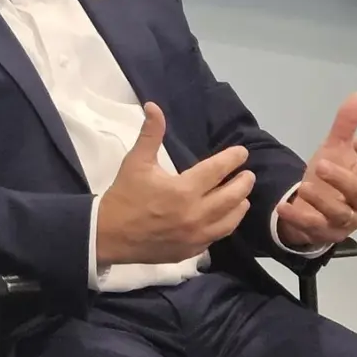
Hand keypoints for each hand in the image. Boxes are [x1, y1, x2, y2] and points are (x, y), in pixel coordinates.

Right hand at [95, 103, 255, 265]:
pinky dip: (224, 226)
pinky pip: (216, 237)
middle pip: (231, 197)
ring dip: (239, 207)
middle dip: (243, 183)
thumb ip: (150, 134)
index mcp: (183, 189)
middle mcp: (195, 214)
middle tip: (248, 175)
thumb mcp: (136, 162)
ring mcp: (195, 235)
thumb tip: (153, 106)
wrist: (108, 236)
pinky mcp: (191, 250)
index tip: (242, 153)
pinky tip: (224, 219)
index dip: (232, 159)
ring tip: (243, 198)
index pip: (217, 170)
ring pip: (229, 221)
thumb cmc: (124, 196)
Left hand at [276, 92, 356, 249]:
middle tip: (322, 164)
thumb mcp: (336, 150)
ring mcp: (343, 221)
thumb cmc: (333, 179)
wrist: (315, 209)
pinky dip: (297, 219)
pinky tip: (282, 207)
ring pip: (338, 214)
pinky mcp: (323, 234)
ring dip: (321, 201)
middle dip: (342, 180)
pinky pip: (312, 228)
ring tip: (305, 186)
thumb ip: (346, 126)